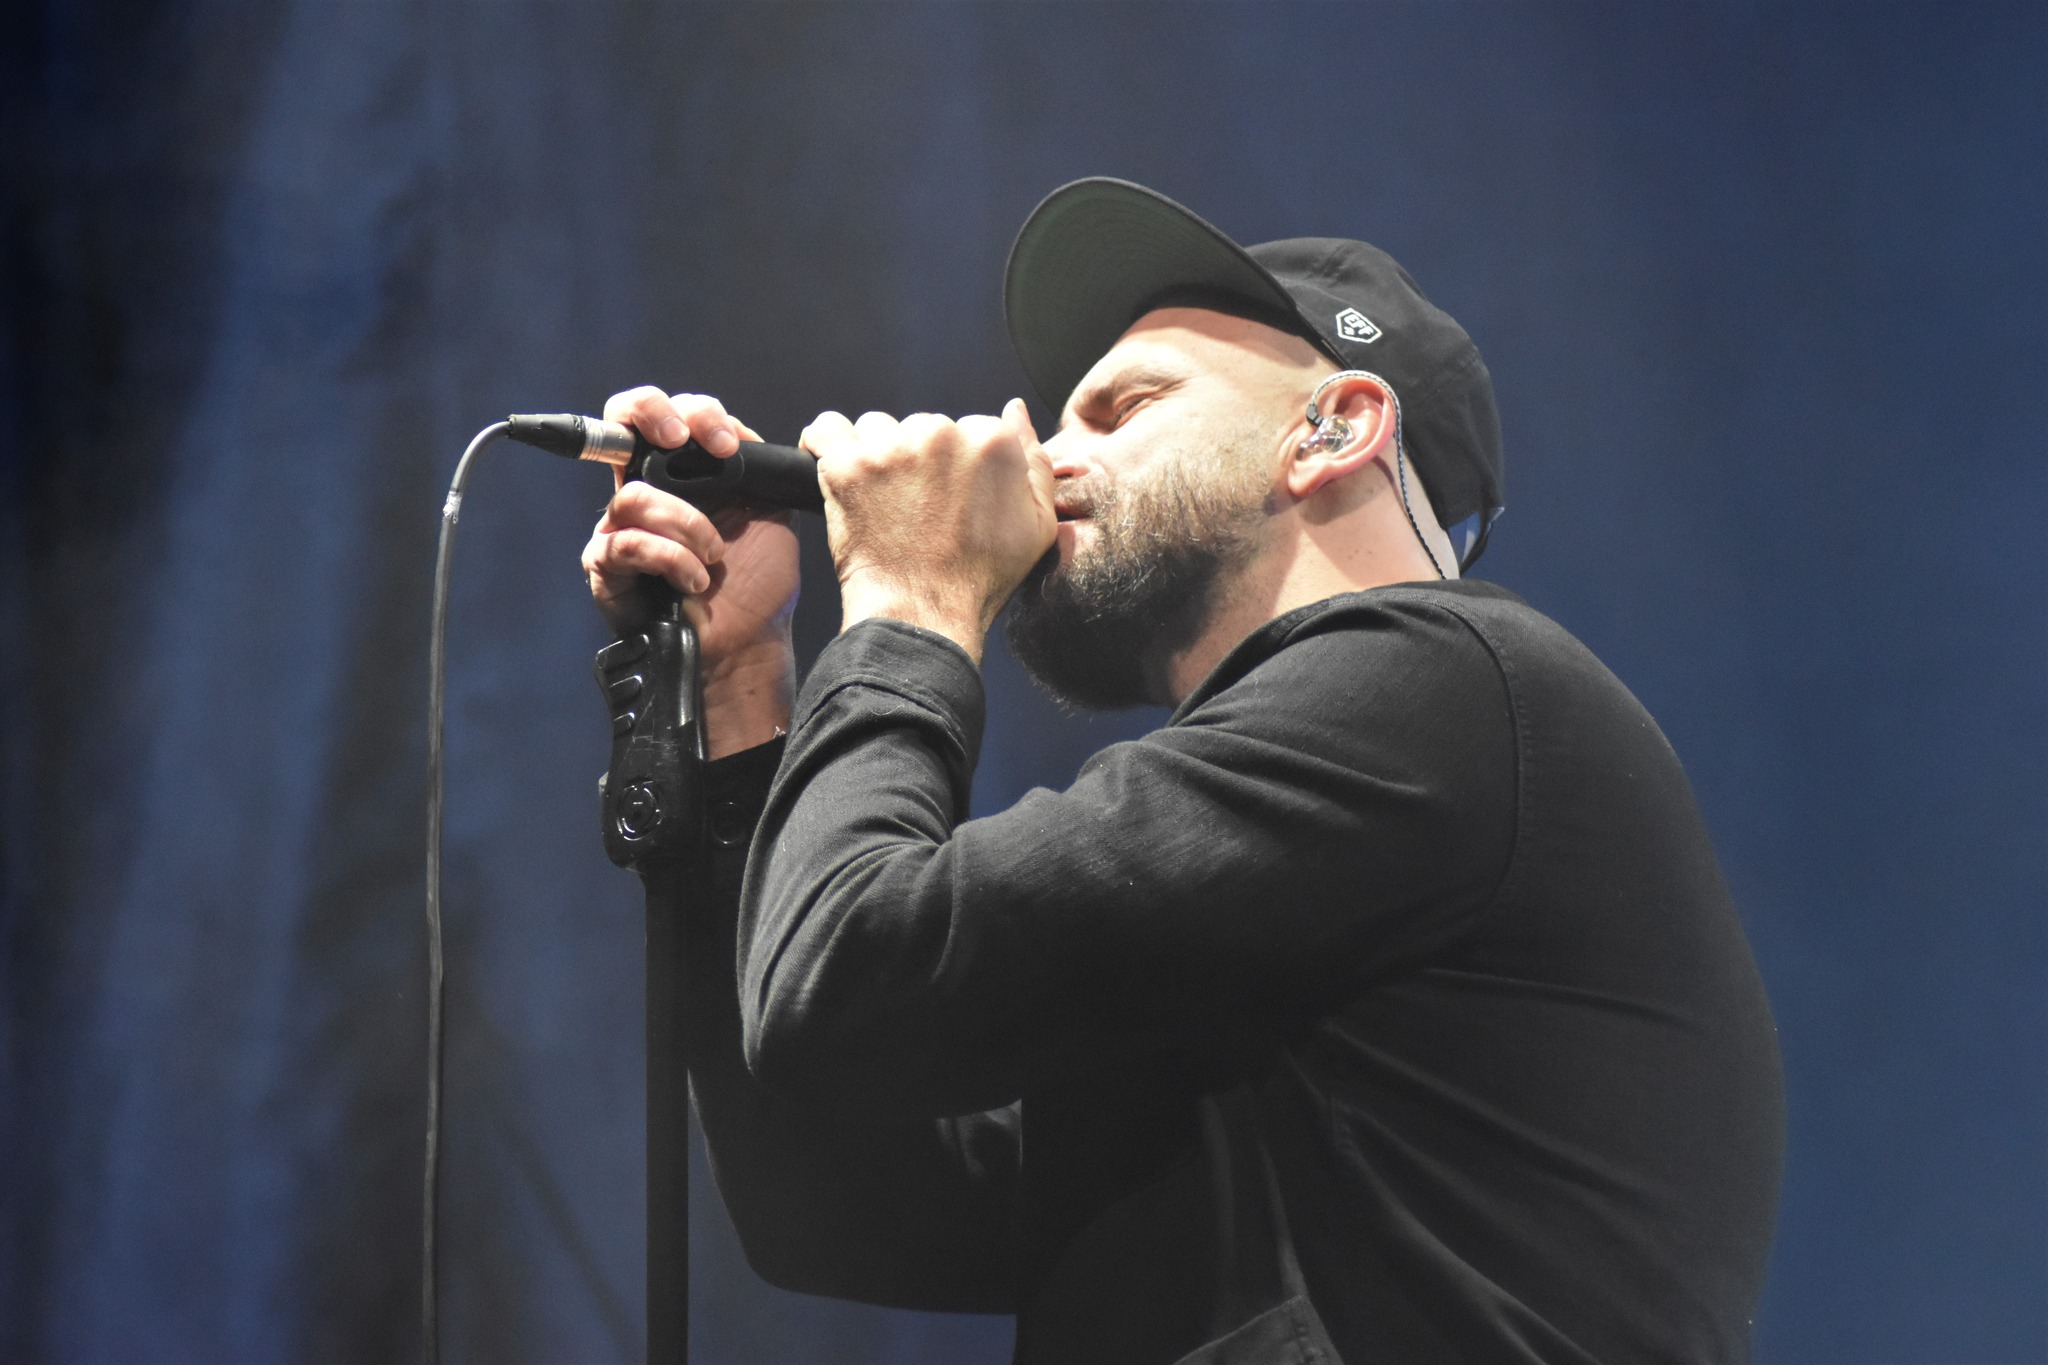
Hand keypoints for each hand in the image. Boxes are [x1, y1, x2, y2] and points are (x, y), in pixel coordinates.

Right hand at [581, 387, 800, 756]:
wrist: (748, 644)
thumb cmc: (758, 584)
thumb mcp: (769, 511)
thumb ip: (753, 467)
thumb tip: (737, 430)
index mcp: (685, 477)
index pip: (667, 416)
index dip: (693, 412)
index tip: (727, 443)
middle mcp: (647, 494)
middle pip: (620, 425)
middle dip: (650, 415)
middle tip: (682, 440)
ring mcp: (621, 529)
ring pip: (633, 495)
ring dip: (685, 523)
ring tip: (713, 556)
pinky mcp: (606, 567)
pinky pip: (627, 543)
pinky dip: (670, 558)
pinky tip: (695, 579)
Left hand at [801, 399, 1054, 662]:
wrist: (924, 615)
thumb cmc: (980, 578)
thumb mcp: (1037, 524)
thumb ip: (1035, 458)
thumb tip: (1014, 408)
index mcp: (991, 442)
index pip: (968, 427)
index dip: (957, 464)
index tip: (949, 496)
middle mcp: (941, 434)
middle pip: (922, 426)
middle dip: (917, 459)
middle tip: (916, 509)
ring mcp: (891, 449)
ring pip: (878, 429)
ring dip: (877, 456)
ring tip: (882, 502)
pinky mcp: (847, 465)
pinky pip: (826, 431)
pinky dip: (825, 444)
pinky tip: (837, 468)